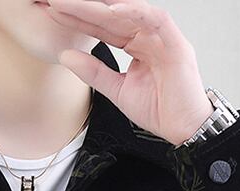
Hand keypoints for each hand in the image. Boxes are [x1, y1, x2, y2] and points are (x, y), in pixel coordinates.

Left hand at [46, 0, 214, 145]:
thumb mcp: (117, 90)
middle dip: (85, 7)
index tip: (55, 13)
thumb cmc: (160, 110)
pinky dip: (134, 12)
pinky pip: (155, 19)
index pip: (103, 27)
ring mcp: (162, 38)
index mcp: (136, 45)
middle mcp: (148, 36)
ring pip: (130, 12)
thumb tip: (66, 56)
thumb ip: (93, 72)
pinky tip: (112, 9)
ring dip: (103, 5)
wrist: (184, 128)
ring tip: (76, 2)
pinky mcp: (175, 43)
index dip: (79, 19)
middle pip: (113, 15)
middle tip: (57, 0)